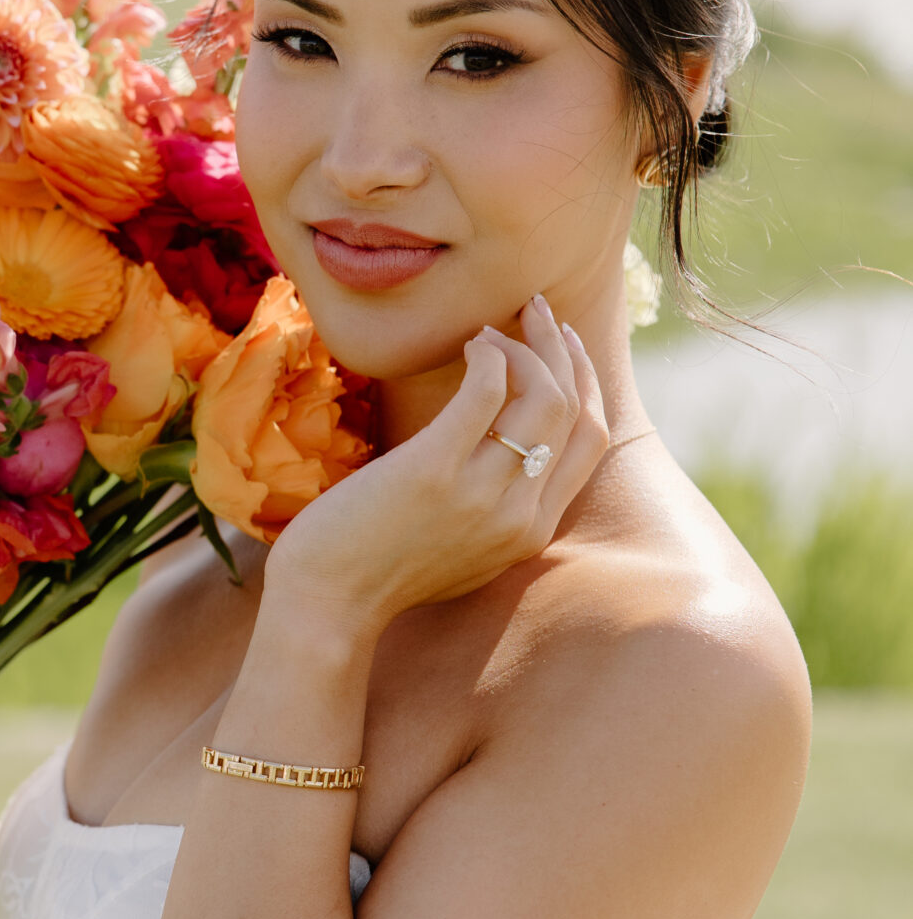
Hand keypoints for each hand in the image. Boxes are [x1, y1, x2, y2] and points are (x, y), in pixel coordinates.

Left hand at [265, 296, 609, 631]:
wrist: (327, 607)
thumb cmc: (376, 572)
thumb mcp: (460, 550)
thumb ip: (494, 510)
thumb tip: (501, 444)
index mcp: (532, 533)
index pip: (591, 442)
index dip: (587, 382)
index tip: (566, 347)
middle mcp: (520, 515)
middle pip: (575, 412)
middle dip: (564, 351)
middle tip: (538, 311)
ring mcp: (482, 494)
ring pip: (543, 397)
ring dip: (525, 346)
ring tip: (492, 328)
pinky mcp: (435, 470)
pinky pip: (487, 392)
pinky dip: (489, 356)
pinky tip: (471, 346)